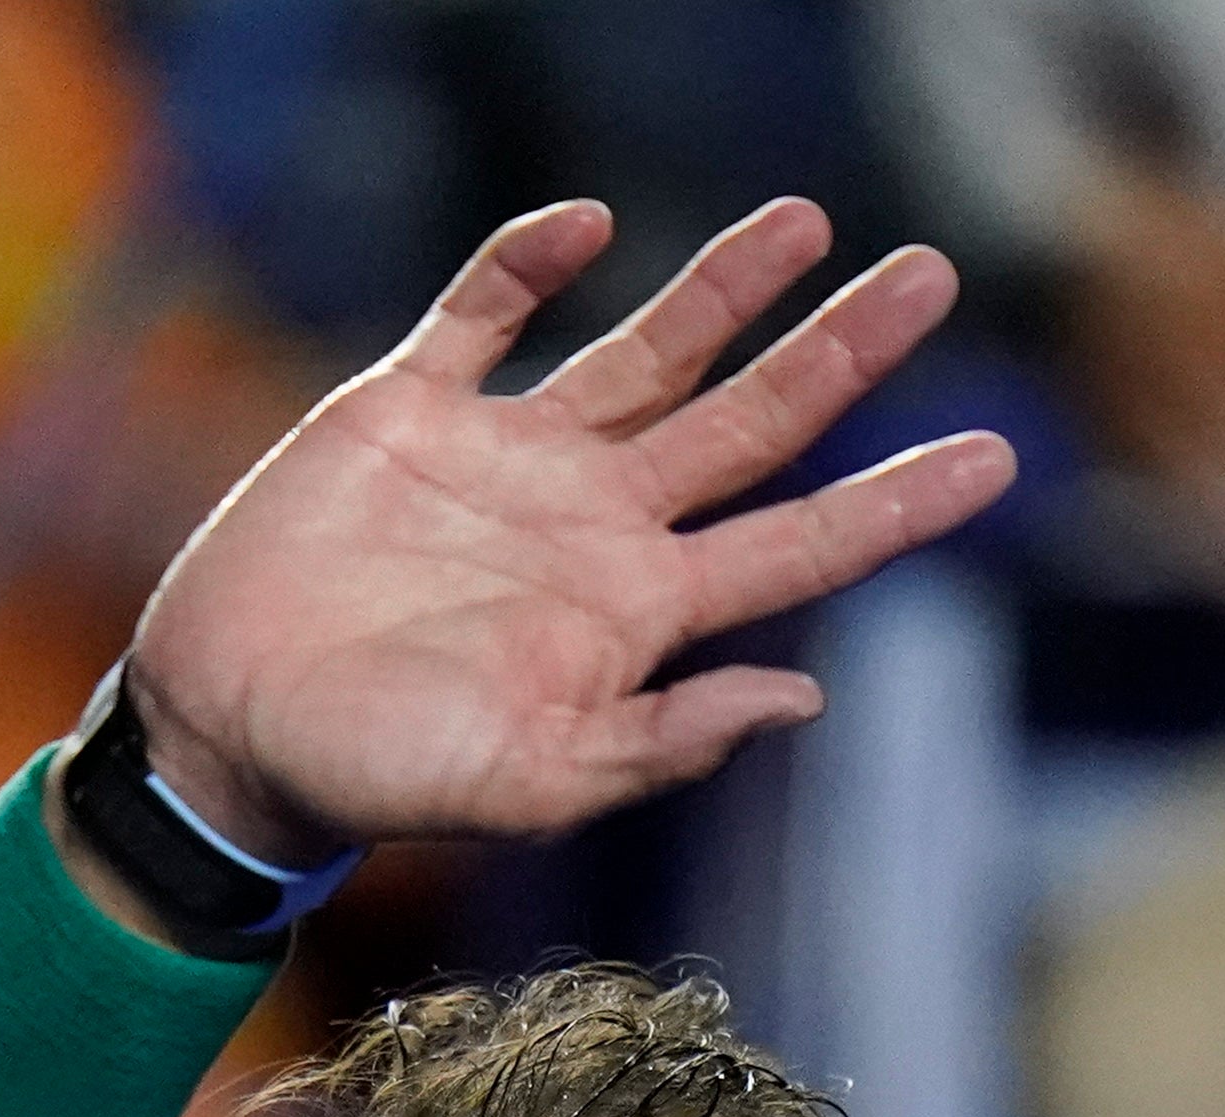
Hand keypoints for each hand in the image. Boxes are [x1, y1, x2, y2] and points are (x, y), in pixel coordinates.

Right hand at [120, 200, 1014, 863]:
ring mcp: (508, 460)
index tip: (997, 458)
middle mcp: (594, 525)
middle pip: (752, 424)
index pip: (799, 545)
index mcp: (638, 615)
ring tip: (809, 220)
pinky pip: (485, 312)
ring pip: (647, 352)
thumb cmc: (377, 783)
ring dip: (726, 288)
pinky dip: (533, 263)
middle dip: (843, 353)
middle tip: (931, 279)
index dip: (897, 503)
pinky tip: (591, 226)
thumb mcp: (532, 788)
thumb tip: (802, 696)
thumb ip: (664, 743)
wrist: (228, 736)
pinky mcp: (411, 410)